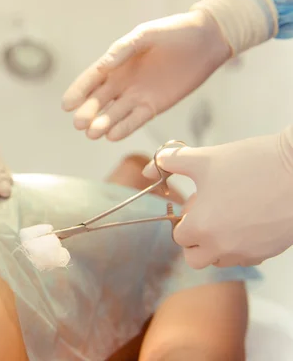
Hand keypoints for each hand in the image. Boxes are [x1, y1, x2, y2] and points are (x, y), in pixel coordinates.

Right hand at [62, 10, 230, 140]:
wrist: (207, 40)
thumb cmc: (174, 31)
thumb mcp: (146, 34)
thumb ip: (123, 49)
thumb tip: (103, 65)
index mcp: (115, 63)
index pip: (91, 80)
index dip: (78, 92)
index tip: (67, 105)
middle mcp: (121, 82)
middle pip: (98, 101)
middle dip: (87, 113)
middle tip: (79, 123)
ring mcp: (136, 96)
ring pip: (114, 114)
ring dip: (102, 124)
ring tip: (93, 133)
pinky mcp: (153, 107)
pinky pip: (135, 120)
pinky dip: (123, 129)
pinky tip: (112, 136)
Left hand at [142, 129, 292, 268]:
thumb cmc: (253, 163)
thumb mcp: (204, 158)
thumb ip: (171, 163)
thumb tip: (149, 168)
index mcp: (202, 227)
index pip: (178, 237)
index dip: (183, 220)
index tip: (194, 205)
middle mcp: (222, 247)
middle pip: (195, 258)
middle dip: (195, 241)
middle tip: (206, 216)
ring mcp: (248, 252)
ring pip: (221, 261)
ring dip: (217, 245)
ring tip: (228, 215)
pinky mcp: (270, 252)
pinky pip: (246, 258)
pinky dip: (241, 246)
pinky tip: (249, 221)